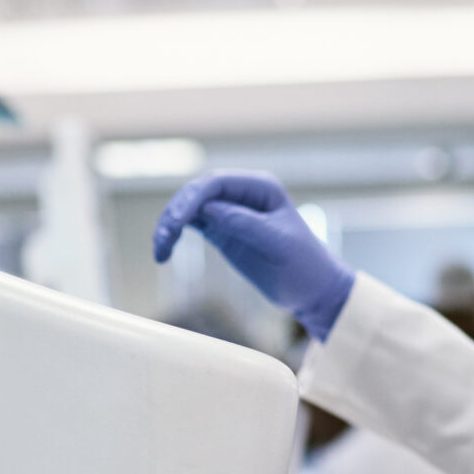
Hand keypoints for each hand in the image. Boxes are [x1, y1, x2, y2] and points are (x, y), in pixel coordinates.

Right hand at [153, 172, 355, 339]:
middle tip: (163, 239)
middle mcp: (243, 195)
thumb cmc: (306, 265)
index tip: (178, 222)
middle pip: (197, 193)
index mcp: (261, 188)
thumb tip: (208, 209)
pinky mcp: (223, 232)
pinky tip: (164, 252)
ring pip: (189, 209)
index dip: (193, 198)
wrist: (314, 291)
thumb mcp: (278, 244)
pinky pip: (191, 225)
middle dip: (176, 212)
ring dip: (170, 225)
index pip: (217, 183)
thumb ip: (245, 224)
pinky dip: (174, 236)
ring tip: (159, 250)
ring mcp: (230, 213)